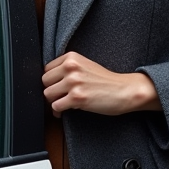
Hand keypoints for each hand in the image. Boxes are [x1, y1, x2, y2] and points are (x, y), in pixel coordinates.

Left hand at [41, 51, 160, 117]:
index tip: (58, 87)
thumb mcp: (85, 65)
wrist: (125, 90)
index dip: (51, 80)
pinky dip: (58, 111)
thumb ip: (67, 69)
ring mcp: (74, 82)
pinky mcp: (77, 97)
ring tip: (64, 103)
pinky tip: (66, 111)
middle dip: (51, 91)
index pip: (46, 69)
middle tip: (60, 97)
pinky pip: (56, 106)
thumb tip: (46, 82)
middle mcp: (71, 67)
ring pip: (47, 94)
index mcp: (71, 57)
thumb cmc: (105, 81)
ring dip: (54, 102)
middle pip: (44, 82)